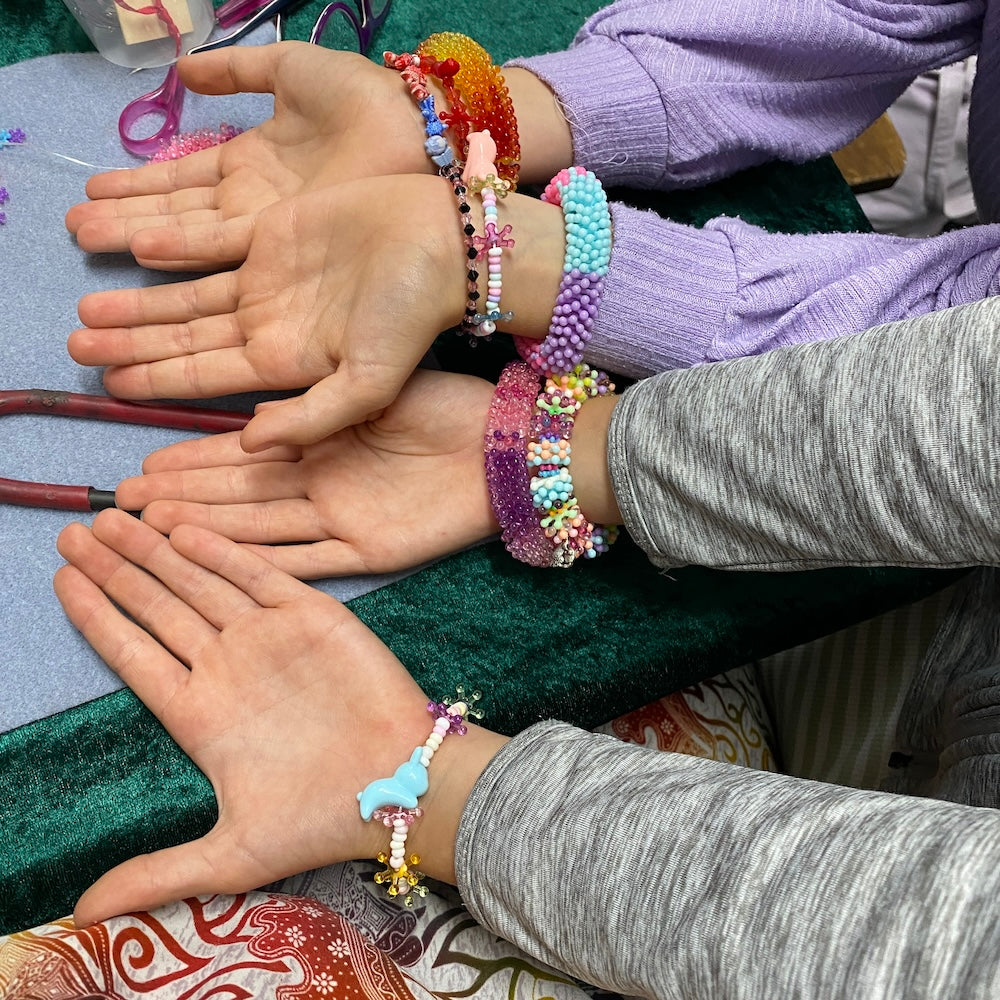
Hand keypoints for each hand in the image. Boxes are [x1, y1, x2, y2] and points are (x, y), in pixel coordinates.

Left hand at [55, 509, 506, 924]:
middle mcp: (227, 667)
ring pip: (199, 582)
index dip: (96, 616)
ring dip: (156, 550)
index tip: (60, 580)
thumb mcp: (232, 855)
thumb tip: (79, 915)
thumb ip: (157, 873)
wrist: (402, 785)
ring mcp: (267, 637)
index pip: (134, 654)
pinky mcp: (311, 615)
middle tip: (77, 530)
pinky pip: (257, 574)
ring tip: (112, 516)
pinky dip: (220, 550)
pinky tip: (181, 527)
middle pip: (158, 606)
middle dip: (117, 569)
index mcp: (200, 714)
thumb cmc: (321, 819)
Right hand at [65, 43, 435, 269]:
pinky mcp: (290, 248)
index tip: (94, 192)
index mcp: (252, 165)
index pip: (182, 180)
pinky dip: (183, 249)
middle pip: (176, 216)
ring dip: (138, 241)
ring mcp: (270, 232)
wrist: (422, 135)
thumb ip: (240, 72)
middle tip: (75, 231)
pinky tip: (141, 251)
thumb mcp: (295, 71)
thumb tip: (184, 70)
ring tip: (91, 243)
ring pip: (190, 239)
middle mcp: (253, 205)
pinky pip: (225, 250)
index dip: (139, 186)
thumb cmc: (366, 101)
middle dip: (125, 221)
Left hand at [69, 175, 471, 448]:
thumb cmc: (413, 317)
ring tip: (85, 316)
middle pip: (187, 342)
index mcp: (289, 367)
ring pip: (189, 298)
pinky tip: (129, 256)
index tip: (109, 391)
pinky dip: (170, 253)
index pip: (208, 383)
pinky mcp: (270, 238)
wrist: (445, 243)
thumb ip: (311, 419)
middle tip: (75, 352)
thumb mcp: (370, 383)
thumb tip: (247, 446)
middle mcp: (272, 329)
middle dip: (133, 349)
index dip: (158, 389)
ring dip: (140, 307)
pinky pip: (208, 248)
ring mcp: (268, 284)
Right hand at [116, 370, 499, 578]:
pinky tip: (212, 561)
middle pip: (238, 496)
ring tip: (147, 529)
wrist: (509, 448)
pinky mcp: (369, 552)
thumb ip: (316, 406)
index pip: (243, 454)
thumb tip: (255, 418)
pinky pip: (304, 562)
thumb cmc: (450, 407)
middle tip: (123, 502)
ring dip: (204, 531)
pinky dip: (260, 561)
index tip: (144, 460)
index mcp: (324, 441)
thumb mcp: (375, 389)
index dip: (194, 459)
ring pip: (257, 529)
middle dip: (182, 498)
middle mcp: (322, 484)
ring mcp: (342, 520)